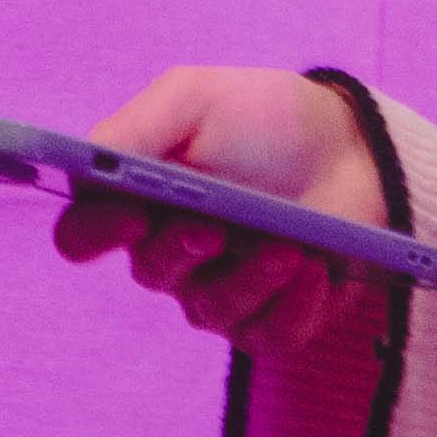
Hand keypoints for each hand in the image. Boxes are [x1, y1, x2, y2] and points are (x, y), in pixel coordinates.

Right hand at [46, 66, 378, 362]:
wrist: (354, 146)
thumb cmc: (266, 120)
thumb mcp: (196, 99)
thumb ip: (138, 125)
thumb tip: (90, 161)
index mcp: (136, 199)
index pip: (83, 235)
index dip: (95, 234)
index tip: (130, 216)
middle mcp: (169, 253)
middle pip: (149, 273)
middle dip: (181, 251)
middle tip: (214, 228)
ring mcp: (218, 292)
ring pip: (210, 310)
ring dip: (249, 279)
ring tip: (289, 247)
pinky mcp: (271, 321)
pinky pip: (265, 337)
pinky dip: (292, 306)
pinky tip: (314, 270)